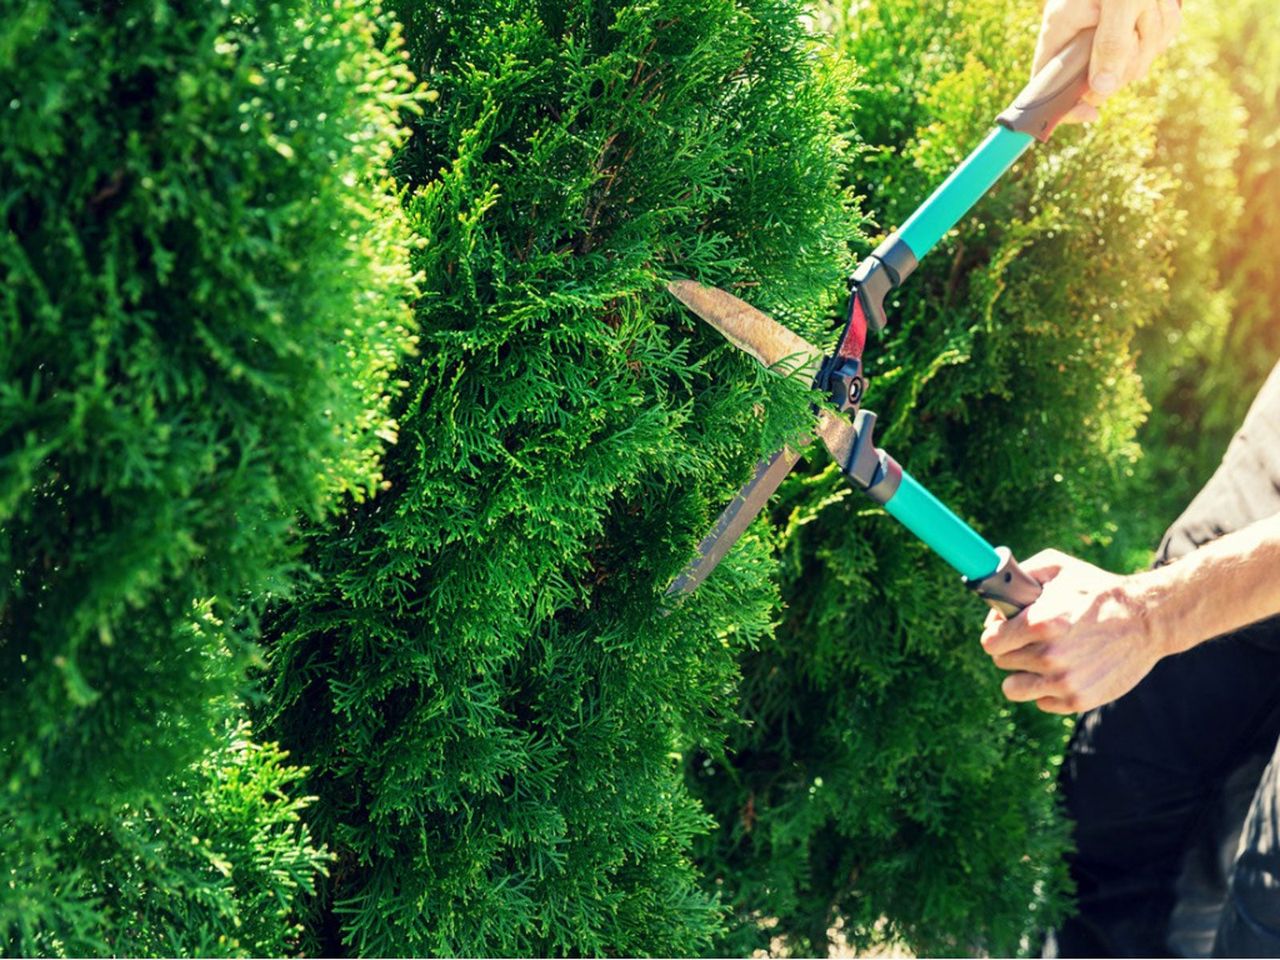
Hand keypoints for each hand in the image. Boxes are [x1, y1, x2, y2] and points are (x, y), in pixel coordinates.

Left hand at [980, 549, 1166, 713]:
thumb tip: (994, 601)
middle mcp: (1049, 656)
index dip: (996, 633)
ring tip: (1042, 659)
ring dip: (1023, 675)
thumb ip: (1019, 577)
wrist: (1148, 619)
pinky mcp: (1078, 700)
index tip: (1005, 630)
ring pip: (1013, 689)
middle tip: (1033, 639)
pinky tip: (1065, 670)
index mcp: (1040, 623)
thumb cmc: (1098, 590)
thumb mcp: (1058, 567)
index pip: (990, 641)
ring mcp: (1064, 682)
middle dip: (1013, 649)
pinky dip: (1048, 689)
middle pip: (1002, 662)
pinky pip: (1041, 701)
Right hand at [1034, 0, 1182, 123]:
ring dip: (1152, 36)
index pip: (1046, 84)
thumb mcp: (1121, 1)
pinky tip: (1160, 4)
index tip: (1091, 115)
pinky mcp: (1131, 27)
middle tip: (1141, 25)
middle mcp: (1078, 35)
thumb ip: (1111, 44)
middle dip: (1130, 58)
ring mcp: (1105, 33)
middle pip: (1100, 79)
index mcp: (1060, 29)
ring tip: (1153, 2)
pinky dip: (1163, 28)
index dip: (1064, 106)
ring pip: (1132, 63)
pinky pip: (1151, 46)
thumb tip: (1102, 92)